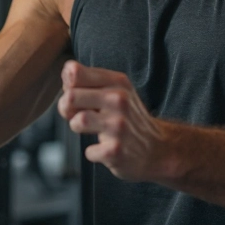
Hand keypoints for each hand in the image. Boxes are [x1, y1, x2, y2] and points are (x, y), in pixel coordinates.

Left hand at [57, 60, 165, 180]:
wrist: (158, 149)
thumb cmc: (127, 117)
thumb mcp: (116, 90)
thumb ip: (89, 79)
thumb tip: (66, 71)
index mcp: (117, 82)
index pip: (74, 73)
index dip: (68, 86)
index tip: (78, 95)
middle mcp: (119, 100)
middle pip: (70, 97)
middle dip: (66, 108)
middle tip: (77, 115)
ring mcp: (118, 125)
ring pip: (78, 122)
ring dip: (77, 128)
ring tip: (91, 130)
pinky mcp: (116, 150)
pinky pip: (89, 151)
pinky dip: (94, 153)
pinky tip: (106, 150)